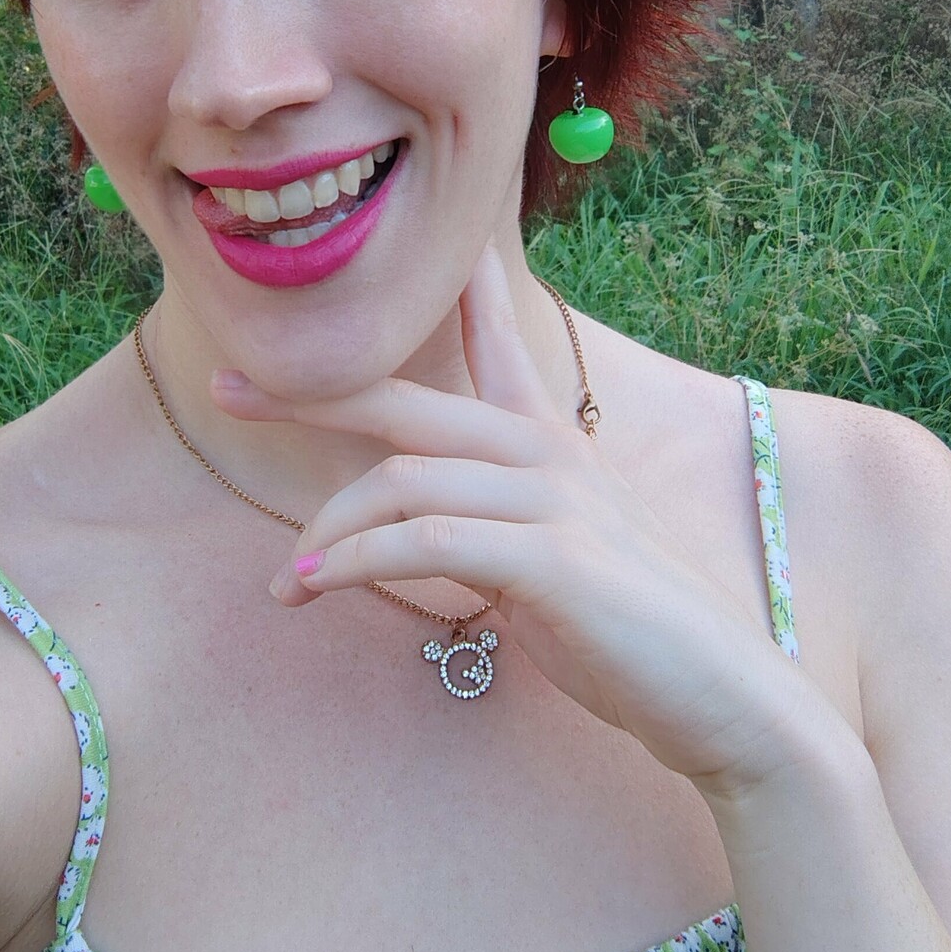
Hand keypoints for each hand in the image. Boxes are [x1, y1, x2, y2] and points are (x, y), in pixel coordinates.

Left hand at [209, 240, 849, 802]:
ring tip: (288, 582)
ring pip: (403, 480)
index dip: (450, 291)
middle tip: (228, 388)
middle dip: (310, 392)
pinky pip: (428, 541)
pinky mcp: (552, 558)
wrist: (722, 695)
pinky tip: (317, 587)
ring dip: (328, 532)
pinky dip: (359, 563)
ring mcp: (555, 500)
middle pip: (407, 401)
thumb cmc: (633, 634)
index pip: (496, 341)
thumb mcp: (553, 558)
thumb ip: (489, 525)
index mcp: (554, 444)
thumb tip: (416, 527)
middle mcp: (551, 452)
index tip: (394, 256)